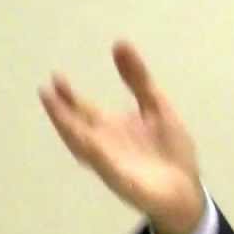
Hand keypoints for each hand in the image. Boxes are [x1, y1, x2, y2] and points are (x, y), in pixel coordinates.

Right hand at [39, 41, 204, 233]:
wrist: (186, 190)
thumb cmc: (170, 150)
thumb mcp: (156, 105)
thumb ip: (138, 78)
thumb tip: (120, 42)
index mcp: (111, 128)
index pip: (84, 110)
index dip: (69, 96)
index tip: (56, 78)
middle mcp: (105, 144)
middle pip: (77, 126)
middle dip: (62, 111)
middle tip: (47, 91)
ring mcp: (111, 163)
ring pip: (83, 145)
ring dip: (70, 129)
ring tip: (56, 112)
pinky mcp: (123, 179)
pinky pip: (106, 164)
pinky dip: (96, 152)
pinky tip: (87, 139)